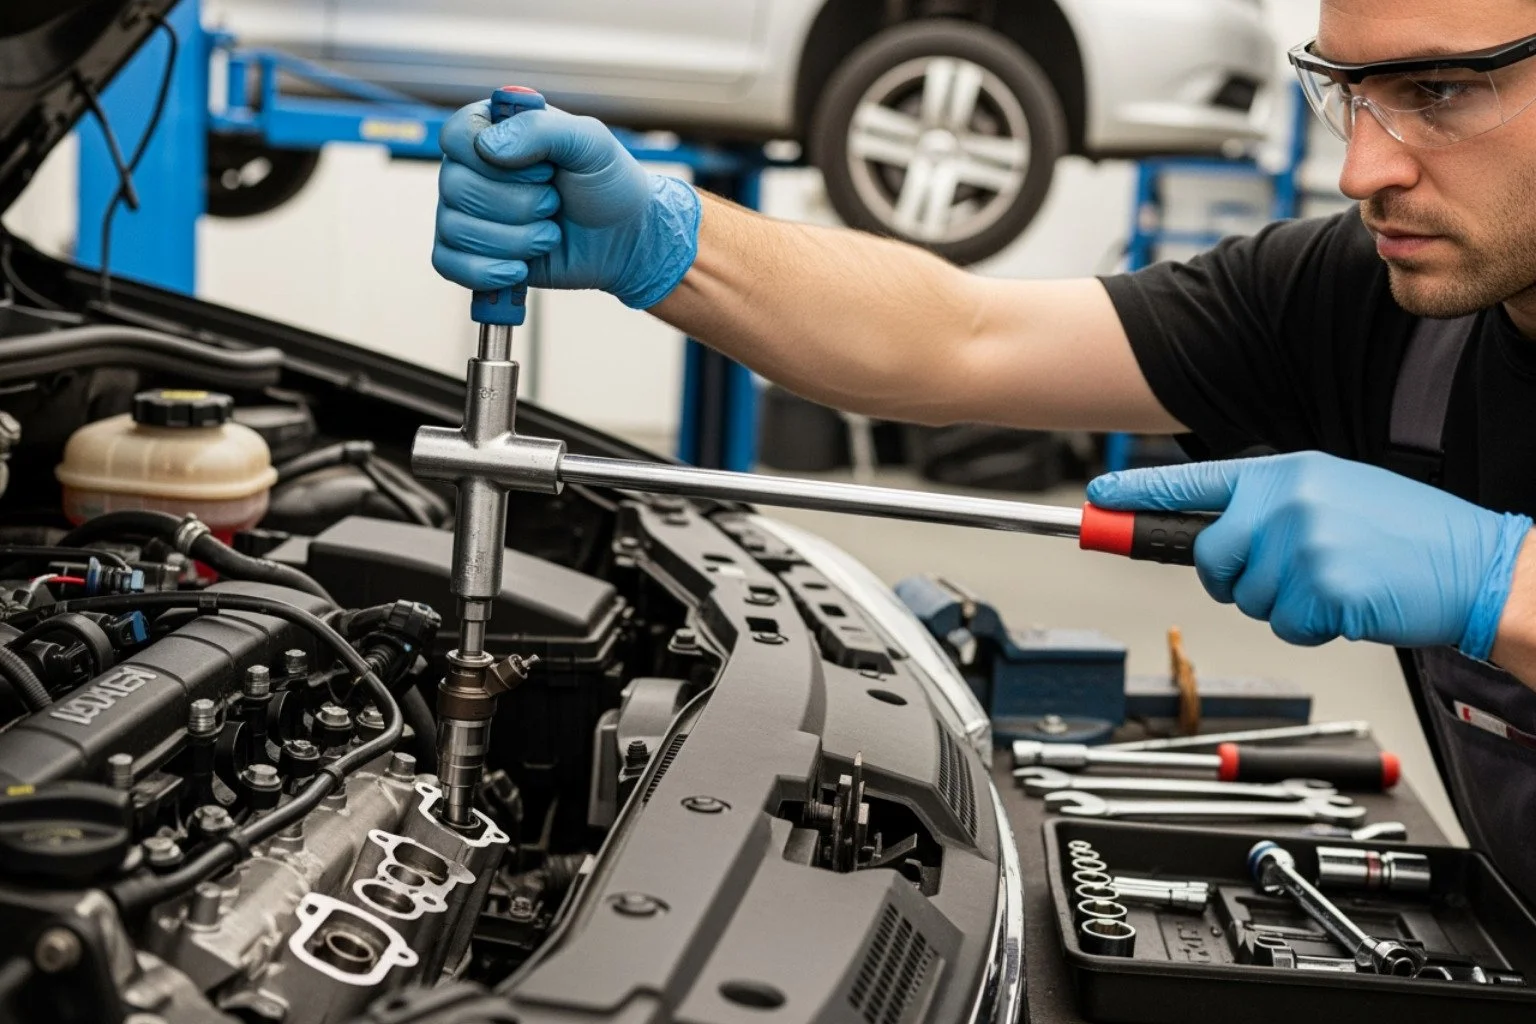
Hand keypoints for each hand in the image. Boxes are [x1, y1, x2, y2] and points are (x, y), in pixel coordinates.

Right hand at [432, 101, 700, 308]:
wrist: (624, 240)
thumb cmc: (606, 183)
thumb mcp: (589, 142)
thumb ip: (542, 130)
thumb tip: (488, 148)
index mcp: (489, 128)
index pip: (456, 137)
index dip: (499, 163)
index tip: (545, 171)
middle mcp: (468, 167)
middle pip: (456, 188)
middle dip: (518, 206)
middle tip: (554, 205)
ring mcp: (464, 211)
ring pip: (456, 229)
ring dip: (514, 241)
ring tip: (550, 235)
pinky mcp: (469, 253)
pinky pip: (449, 264)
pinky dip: (487, 272)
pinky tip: (520, 269)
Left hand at [1086, 451, 1532, 656]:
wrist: (1478, 565)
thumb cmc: (1405, 534)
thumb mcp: (1331, 494)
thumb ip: (1267, 507)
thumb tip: (1208, 531)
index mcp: (1285, 472)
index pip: (1191, 482)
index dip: (1135, 495)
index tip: (1095, 502)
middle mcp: (1287, 501)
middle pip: (1209, 557)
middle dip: (1236, 578)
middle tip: (1289, 573)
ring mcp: (1302, 543)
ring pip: (1244, 598)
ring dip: (1283, 605)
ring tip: (1334, 581)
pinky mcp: (1320, 587)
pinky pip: (1284, 625)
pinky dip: (1313, 627)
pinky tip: (1349, 602)